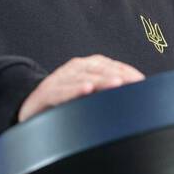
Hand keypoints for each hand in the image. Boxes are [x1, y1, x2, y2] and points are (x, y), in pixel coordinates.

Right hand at [17, 55, 145, 122]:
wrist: (31, 107)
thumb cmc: (66, 101)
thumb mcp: (89, 93)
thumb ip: (108, 92)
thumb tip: (136, 97)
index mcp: (87, 66)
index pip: (110, 66)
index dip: (126, 72)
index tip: (143, 81)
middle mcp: (74, 69)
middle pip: (99, 70)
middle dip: (118, 76)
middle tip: (135, 83)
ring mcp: (59, 79)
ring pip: (82, 77)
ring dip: (100, 80)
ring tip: (116, 84)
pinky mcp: (45, 93)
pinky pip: (61, 91)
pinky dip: (73, 89)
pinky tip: (86, 89)